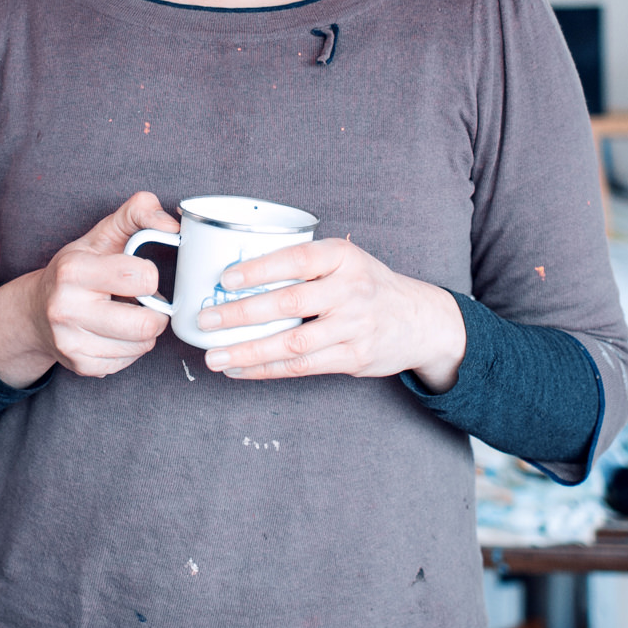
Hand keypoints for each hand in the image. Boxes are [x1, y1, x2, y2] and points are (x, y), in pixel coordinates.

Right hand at [0, 191, 178, 387]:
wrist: (34, 312)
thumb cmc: (75, 270)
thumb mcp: (100, 235)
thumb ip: (137, 214)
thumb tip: (173, 224)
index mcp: (74, 271)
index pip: (141, 279)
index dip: (149, 276)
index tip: (139, 275)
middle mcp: (67, 309)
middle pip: (146, 324)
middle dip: (156, 313)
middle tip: (144, 302)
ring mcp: (72, 342)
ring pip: (142, 345)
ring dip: (145, 331)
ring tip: (127, 315)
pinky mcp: (81, 366)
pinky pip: (130, 361)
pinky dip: (131, 348)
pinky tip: (115, 333)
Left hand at [198, 238, 467, 391]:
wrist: (420, 320)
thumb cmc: (369, 286)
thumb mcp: (346, 261)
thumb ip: (304, 265)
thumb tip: (237, 276)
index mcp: (344, 257)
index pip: (297, 260)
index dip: (260, 269)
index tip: (226, 279)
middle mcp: (351, 290)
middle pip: (290, 303)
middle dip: (243, 314)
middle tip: (207, 321)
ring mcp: (354, 327)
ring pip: (293, 343)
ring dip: (249, 351)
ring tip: (214, 356)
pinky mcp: (353, 358)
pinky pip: (302, 367)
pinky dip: (266, 369)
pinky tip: (240, 369)